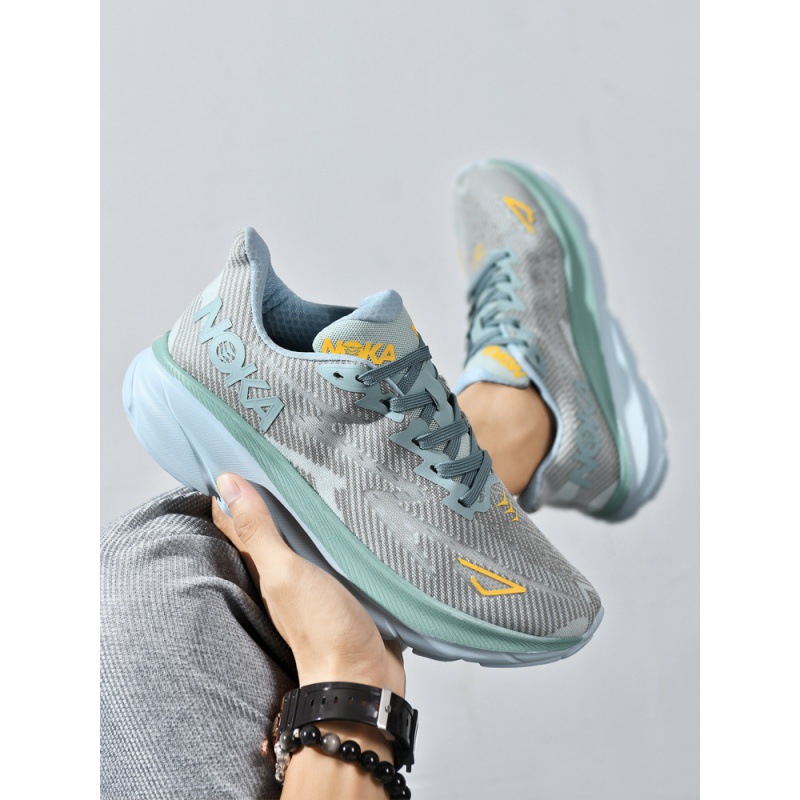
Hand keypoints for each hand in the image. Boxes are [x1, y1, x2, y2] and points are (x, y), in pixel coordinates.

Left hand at [213, 473, 404, 696]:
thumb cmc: (321, 629)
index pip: (235, 521)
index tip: (231, 454)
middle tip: (273, 453)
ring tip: (310, 473)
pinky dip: (334, 533)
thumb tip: (227, 483)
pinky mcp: (343, 586)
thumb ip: (258, 531)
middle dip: (268, 493)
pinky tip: (346, 516)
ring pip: (303, 537)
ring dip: (305, 511)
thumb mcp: (284, 572)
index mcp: (263, 566)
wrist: (363, 676)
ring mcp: (314, 580)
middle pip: (269, 525)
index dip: (229, 490)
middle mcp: (284, 571)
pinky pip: (334, 551)